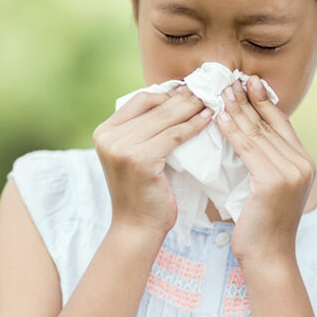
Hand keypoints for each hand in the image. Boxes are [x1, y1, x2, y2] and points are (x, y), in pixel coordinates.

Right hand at [93, 86, 212, 237]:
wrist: (136, 228)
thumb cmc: (142, 193)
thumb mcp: (135, 155)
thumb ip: (145, 130)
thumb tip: (175, 98)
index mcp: (104, 131)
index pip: (140, 99)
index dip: (167, 92)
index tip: (190, 88)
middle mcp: (108, 136)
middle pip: (154, 105)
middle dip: (184, 96)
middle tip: (208, 88)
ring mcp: (122, 148)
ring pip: (166, 117)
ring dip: (193, 106)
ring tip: (212, 100)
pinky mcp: (140, 159)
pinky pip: (175, 135)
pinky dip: (194, 124)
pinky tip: (208, 118)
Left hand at [216, 76, 316, 264]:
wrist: (268, 258)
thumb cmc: (261, 225)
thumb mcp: (267, 187)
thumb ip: (264, 161)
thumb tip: (245, 133)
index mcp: (304, 162)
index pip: (281, 122)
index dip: (263, 101)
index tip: (247, 81)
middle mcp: (302, 163)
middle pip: (269, 123)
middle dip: (247, 99)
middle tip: (229, 79)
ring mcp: (291, 172)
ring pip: (258, 132)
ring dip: (237, 109)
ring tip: (221, 92)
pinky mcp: (274, 181)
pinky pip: (248, 149)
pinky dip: (233, 131)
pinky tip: (220, 117)